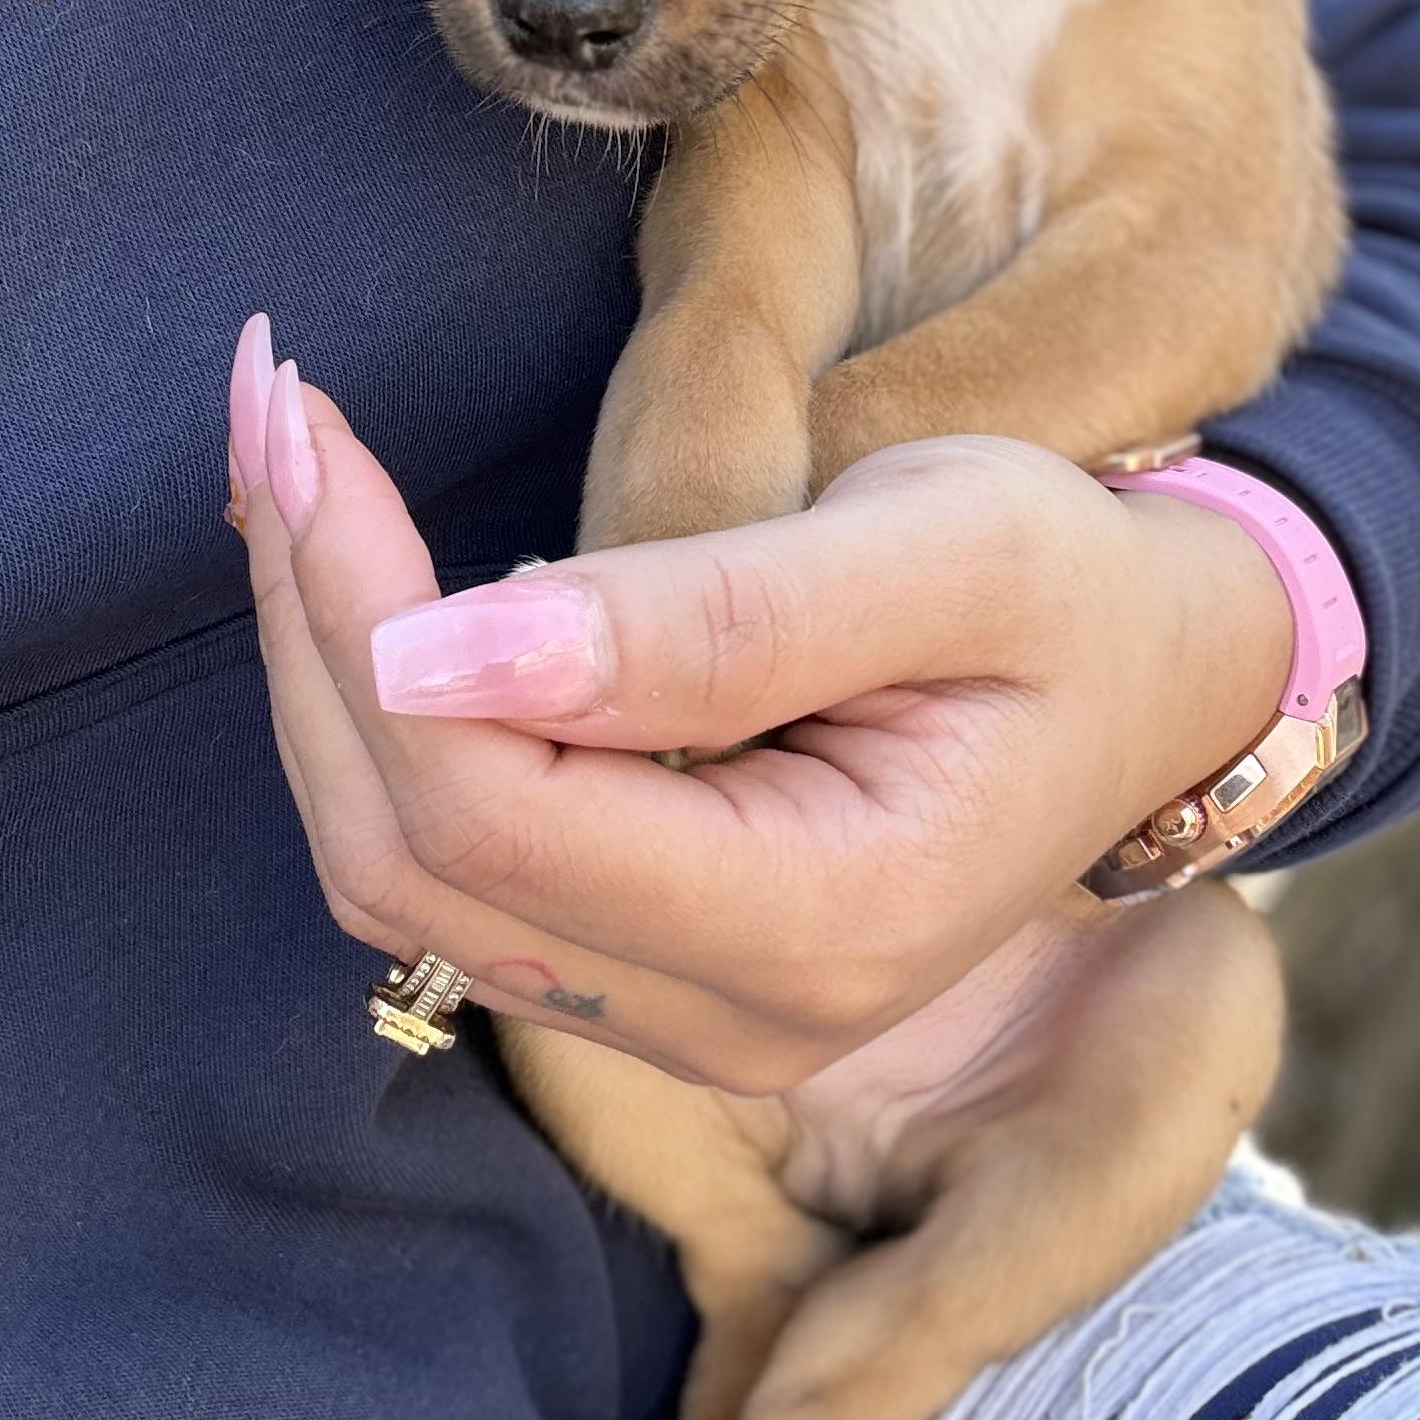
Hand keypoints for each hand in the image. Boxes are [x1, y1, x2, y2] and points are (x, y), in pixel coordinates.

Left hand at [232, 323, 1294, 1094]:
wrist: (1156, 682)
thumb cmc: (1074, 589)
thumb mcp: (945, 552)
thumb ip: (718, 617)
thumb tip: (446, 649)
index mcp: (826, 926)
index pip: (498, 806)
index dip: (365, 621)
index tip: (305, 418)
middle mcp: (735, 1020)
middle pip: (411, 855)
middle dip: (307, 619)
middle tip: (263, 399)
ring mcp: (682, 1016)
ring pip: (396, 875)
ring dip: (313, 664)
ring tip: (282, 458)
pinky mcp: (644, 969)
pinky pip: (444, 866)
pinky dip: (371, 715)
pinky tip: (350, 568)